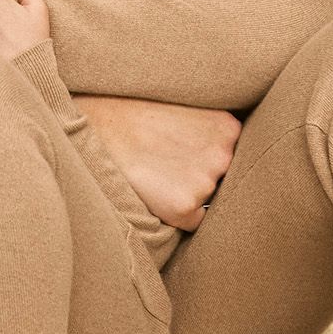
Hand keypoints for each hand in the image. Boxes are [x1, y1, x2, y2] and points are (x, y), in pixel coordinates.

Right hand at [76, 95, 242, 232]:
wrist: (99, 129)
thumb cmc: (135, 117)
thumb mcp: (186, 110)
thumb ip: (210, 133)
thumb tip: (223, 158)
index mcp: (229, 128)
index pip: (233, 158)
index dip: (206, 160)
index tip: (184, 153)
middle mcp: (224, 155)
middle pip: (224, 182)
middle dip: (200, 177)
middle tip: (167, 162)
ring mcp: (206, 182)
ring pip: (206, 202)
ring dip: (186, 195)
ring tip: (156, 171)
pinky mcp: (185, 206)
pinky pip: (192, 223)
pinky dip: (175, 214)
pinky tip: (154, 190)